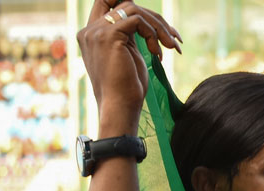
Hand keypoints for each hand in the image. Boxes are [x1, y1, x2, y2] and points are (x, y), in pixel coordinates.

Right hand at [76, 0, 180, 131]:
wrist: (120, 107)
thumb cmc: (128, 88)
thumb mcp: (129, 55)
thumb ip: (130, 35)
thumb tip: (148, 22)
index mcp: (92, 34)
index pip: (107, 2)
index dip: (131, 6)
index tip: (157, 25)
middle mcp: (90, 30)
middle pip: (125, 3)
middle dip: (153, 17)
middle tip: (173, 37)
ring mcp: (97, 32)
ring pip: (133, 9)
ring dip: (158, 26)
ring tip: (170, 46)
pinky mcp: (109, 36)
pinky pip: (137, 19)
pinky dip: (153, 32)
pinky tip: (157, 52)